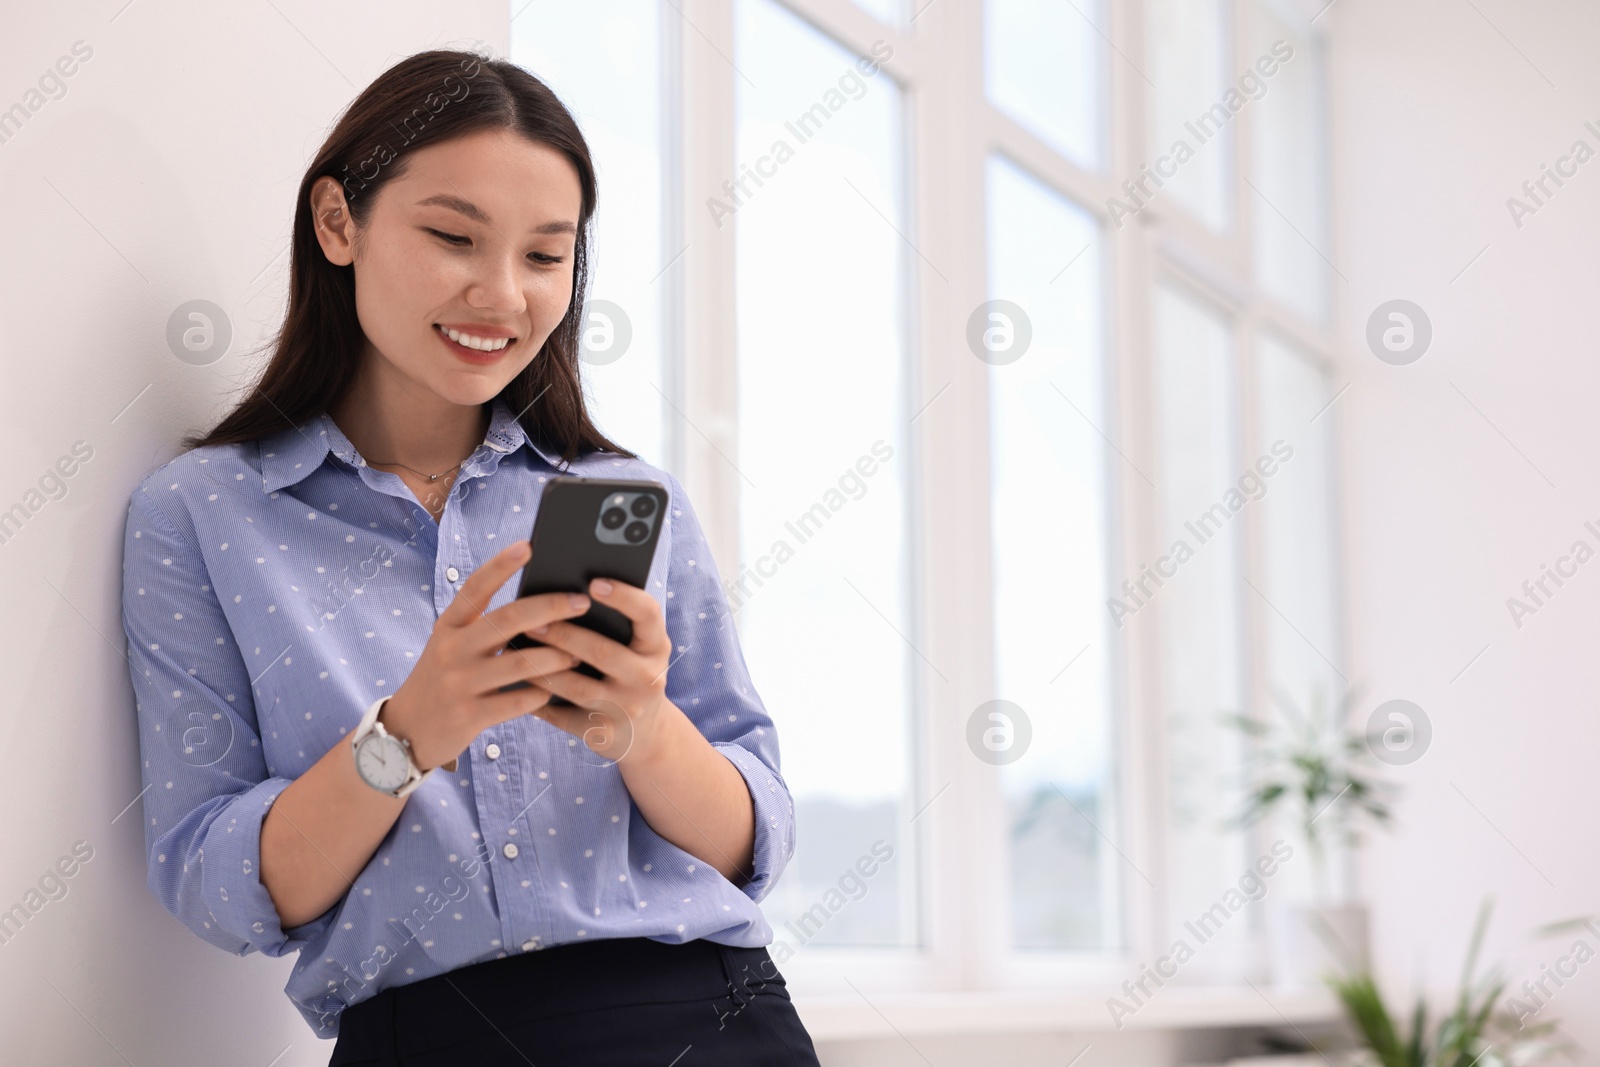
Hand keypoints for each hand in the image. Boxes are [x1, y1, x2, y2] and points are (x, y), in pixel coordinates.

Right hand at [380, 541, 595, 771]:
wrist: (407, 730)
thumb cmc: (444, 678)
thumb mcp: (452, 645)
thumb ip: (483, 626)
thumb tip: (539, 605)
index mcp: (448, 626)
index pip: (475, 587)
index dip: (501, 565)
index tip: (529, 545)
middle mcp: (451, 649)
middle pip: (507, 620)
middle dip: (550, 607)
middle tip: (581, 601)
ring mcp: (459, 683)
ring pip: (521, 663)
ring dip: (556, 657)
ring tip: (577, 654)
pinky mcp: (470, 715)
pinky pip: (519, 701)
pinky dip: (542, 693)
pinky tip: (555, 691)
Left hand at [523, 576, 672, 763]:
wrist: (645, 733)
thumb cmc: (629, 672)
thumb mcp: (636, 648)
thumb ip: (615, 623)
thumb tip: (561, 594)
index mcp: (656, 646)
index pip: (647, 614)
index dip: (623, 597)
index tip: (593, 583)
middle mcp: (648, 677)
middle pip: (602, 652)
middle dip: (563, 635)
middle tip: (531, 622)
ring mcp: (627, 708)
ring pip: (577, 687)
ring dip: (542, 669)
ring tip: (514, 652)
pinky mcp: (605, 734)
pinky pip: (564, 716)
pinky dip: (537, 701)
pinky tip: (514, 686)